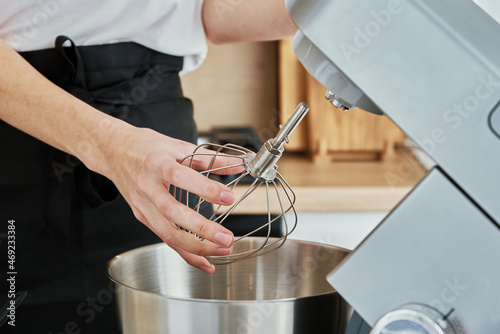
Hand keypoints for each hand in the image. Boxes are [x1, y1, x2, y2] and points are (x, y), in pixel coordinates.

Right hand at [99, 126, 243, 273]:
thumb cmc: (146, 147)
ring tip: (222, 250)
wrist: (113, 151)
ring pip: (167, 233)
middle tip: (227, 238)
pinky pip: (164, 238)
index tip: (228, 197)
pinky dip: (186, 253)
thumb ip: (209, 158)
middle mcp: (147, 187)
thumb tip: (238, 164)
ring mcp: (142, 205)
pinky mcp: (142, 217)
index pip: (181, 178)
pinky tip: (205, 262)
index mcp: (157, 163)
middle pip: (173, 213)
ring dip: (196, 247)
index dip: (205, 189)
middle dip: (202, 229)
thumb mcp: (177, 145)